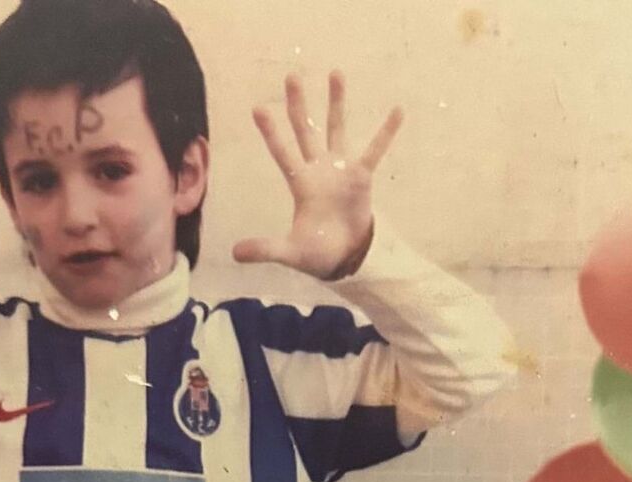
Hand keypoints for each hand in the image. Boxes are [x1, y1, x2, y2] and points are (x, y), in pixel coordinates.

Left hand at [232, 70, 402, 279]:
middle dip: (298, 105)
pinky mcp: (363, 177)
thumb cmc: (316, 253)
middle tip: (291, 76)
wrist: (346, 259)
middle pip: (305, 130)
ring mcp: (340, 171)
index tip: (257, 108)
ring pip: (337, 129)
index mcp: (299, 183)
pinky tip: (397, 110)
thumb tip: (234, 253)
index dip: (271, 133)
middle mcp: (318, 170)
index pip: (281, 152)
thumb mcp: (289, 251)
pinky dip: (386, 132)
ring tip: (335, 73)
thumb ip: (265, 249)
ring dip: (336, 103)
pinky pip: (376, 150)